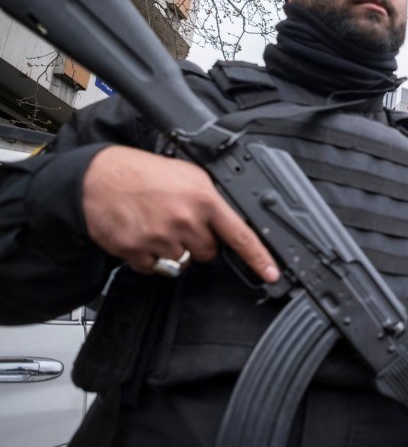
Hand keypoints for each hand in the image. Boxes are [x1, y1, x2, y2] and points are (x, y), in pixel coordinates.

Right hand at [82, 145, 278, 281]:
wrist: (96, 178)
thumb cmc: (143, 173)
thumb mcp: (188, 174)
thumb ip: (212, 198)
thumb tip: (232, 221)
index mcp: (203, 200)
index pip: (240, 235)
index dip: (258, 257)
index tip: (271, 273)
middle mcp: (184, 221)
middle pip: (208, 252)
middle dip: (198, 241)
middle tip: (179, 220)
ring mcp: (160, 239)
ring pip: (181, 261)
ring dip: (173, 248)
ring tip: (156, 223)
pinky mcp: (137, 253)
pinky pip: (155, 267)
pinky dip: (149, 256)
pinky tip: (141, 233)